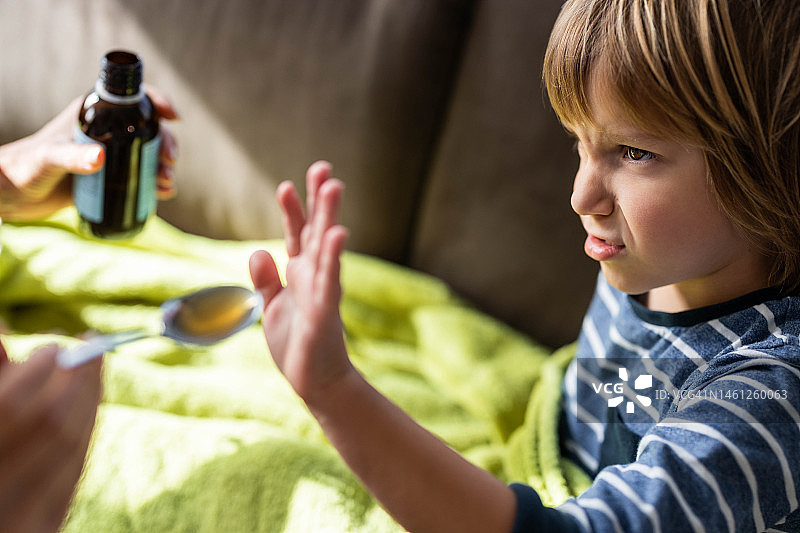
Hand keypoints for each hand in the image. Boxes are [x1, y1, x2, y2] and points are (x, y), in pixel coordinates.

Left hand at [0, 85, 178, 220]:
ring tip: (165, 183)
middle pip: (147, 129)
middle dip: (165, 143)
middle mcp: (104, 131)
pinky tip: (161, 192)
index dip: (157, 101)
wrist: (12, 196)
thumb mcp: (50, 159)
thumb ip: (73, 157)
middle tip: (168, 161)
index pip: (131, 97)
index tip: (174, 117)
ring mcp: (109, 155)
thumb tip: (101, 158)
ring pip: (147, 154)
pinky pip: (139, 176)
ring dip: (163, 166)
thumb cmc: (24, 168)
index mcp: (91, 114)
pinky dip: (155, 183)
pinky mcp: (109, 177)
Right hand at [0, 341, 101, 531]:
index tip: (53, 346)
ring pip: (70, 449)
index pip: (9, 406)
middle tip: (88, 348)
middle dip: (75, 380)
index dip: (37, 371)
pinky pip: (73, 476)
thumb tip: (3, 340)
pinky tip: (89, 407)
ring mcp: (20, 522)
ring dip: (89, 401)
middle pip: (50, 425)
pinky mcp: (44, 531)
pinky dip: (84, 434)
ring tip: (92, 369)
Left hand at [249, 161, 350, 402]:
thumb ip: (266, 279)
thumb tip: (258, 251)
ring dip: (329, 217)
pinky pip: (329, 280)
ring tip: (333, 187)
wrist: (315, 381)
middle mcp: (314, 277)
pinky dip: (332, 258)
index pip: (297, 234)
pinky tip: (337, 235)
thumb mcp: (270, 307)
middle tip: (323, 169)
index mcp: (300, 274)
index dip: (293, 209)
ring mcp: (322, 292)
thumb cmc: (296, 344)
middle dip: (319, 200)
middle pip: (316, 231)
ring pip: (325, 248)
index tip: (287, 183)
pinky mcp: (324, 312)